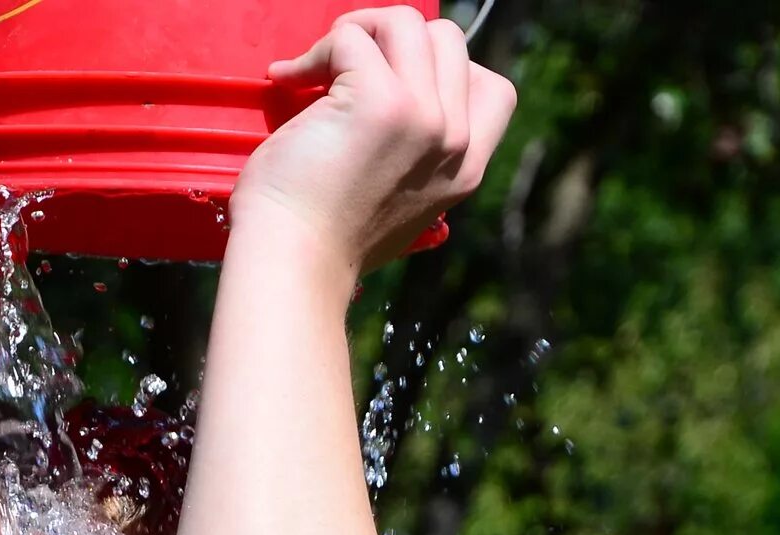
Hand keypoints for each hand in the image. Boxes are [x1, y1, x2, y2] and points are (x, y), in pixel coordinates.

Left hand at [232, 8, 515, 273]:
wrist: (292, 265)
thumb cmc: (320, 241)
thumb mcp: (396, 207)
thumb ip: (415, 161)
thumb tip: (393, 105)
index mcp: (464, 169)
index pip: (491, 87)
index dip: (440, 70)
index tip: (390, 85)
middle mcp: (454, 140)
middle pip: (448, 39)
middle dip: (390, 40)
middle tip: (340, 69)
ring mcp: (423, 118)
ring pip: (406, 23)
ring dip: (355, 31)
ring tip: (315, 68)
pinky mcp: (381, 102)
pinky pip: (352, 37)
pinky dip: (315, 50)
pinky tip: (288, 79)